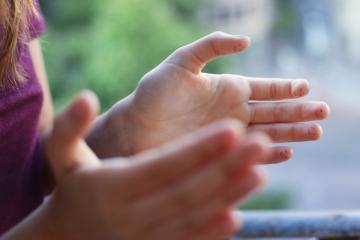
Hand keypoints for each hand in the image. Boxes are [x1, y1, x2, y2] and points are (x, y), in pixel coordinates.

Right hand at [4, 92, 270, 239]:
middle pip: (188, 190)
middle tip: (260, 144)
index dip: (198, 148)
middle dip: (226, 168)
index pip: (163, 164)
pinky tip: (237, 215)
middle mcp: (133, 214)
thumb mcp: (61, 158)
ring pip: (194, 216)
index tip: (232, 127)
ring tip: (261, 173)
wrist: (68, 238)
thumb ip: (69, 127)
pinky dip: (213, 231)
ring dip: (229, 195)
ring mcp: (146, 236)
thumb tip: (86, 97)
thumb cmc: (71, 189)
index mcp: (113, 185)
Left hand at [88, 32, 329, 162]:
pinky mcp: (219, 154)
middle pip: (273, 112)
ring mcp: (227, 135)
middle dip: (299, 113)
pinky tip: (285, 154)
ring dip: (292, 134)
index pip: (264, 88)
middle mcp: (232, 112)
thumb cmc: (153, 95)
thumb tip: (247, 40)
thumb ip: (211, 47)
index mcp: (227, 89)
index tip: (306, 88)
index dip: (286, 88)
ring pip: (268, 133)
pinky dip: (268, 155)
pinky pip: (249, 153)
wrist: (134, 129)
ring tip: (315, 134)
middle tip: (324, 114)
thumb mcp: (181, 62)